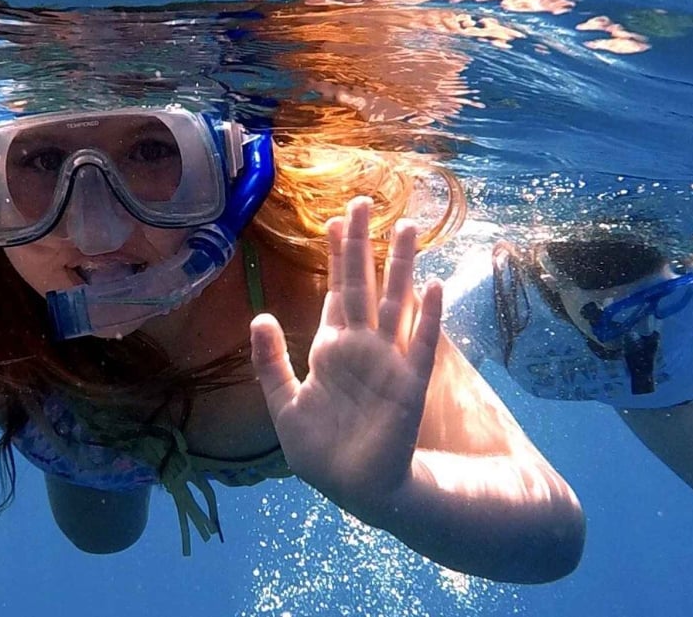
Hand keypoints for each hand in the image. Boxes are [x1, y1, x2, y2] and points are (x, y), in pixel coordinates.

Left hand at [250, 196, 442, 521]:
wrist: (355, 490)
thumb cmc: (322, 452)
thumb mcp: (283, 404)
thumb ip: (269, 361)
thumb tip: (260, 315)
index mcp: (332, 349)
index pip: (337, 291)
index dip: (336, 256)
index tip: (334, 218)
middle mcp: (362, 347)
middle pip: (363, 284)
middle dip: (362, 244)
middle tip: (362, 201)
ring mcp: (388, 363)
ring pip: (396, 303)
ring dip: (402, 266)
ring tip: (408, 227)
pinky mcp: (408, 386)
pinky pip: (420, 346)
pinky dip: (427, 316)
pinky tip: (432, 286)